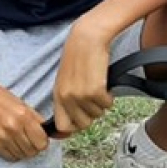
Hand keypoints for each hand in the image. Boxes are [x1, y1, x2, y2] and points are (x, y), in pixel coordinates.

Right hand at [0, 78, 50, 161]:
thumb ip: (37, 121)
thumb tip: (49, 134)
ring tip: (20, 142)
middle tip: (30, 141)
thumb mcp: (25, 106)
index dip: (43, 142)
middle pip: (32, 151)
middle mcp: (13, 128)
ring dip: (23, 151)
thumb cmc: (4, 99)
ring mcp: (2, 137)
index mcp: (24, 117)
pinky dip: (13, 153)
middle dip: (34, 147)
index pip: (41, 143)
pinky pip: (9, 157)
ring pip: (21, 156)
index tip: (40, 139)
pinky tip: (12, 145)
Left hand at [52, 21, 114, 135]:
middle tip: (93, 100)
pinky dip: (109, 97)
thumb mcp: (66, 80)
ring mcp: (80, 96)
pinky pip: (107, 105)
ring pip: (97, 114)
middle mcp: (67, 98)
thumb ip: (67, 99)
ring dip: (100, 103)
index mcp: (57, 96)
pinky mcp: (95, 91)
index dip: (73, 129)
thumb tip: (73, 124)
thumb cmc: (78, 57)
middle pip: (83, 124)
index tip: (80, 123)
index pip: (62, 126)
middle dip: (91, 115)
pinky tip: (104, 83)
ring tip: (97, 86)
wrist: (87, 38)